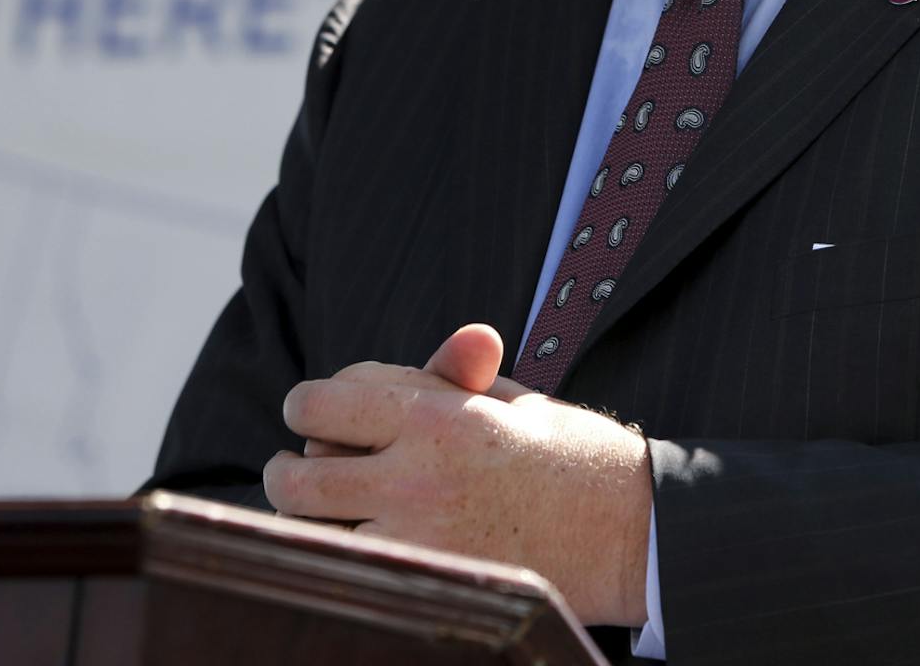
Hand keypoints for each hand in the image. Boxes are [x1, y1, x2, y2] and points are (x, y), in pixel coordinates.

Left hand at [264, 324, 652, 628]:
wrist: (628, 532)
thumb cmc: (570, 455)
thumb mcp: (511, 400)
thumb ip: (453, 375)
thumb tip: (449, 337)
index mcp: (438, 414)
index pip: (328, 398)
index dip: (316, 401)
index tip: (318, 411)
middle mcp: (418, 474)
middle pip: (302, 470)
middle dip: (290, 463)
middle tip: (292, 465)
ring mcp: (419, 536)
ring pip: (314, 530)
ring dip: (305, 516)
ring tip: (311, 506)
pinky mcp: (431, 581)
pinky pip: (350, 569)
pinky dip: (337, 557)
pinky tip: (346, 544)